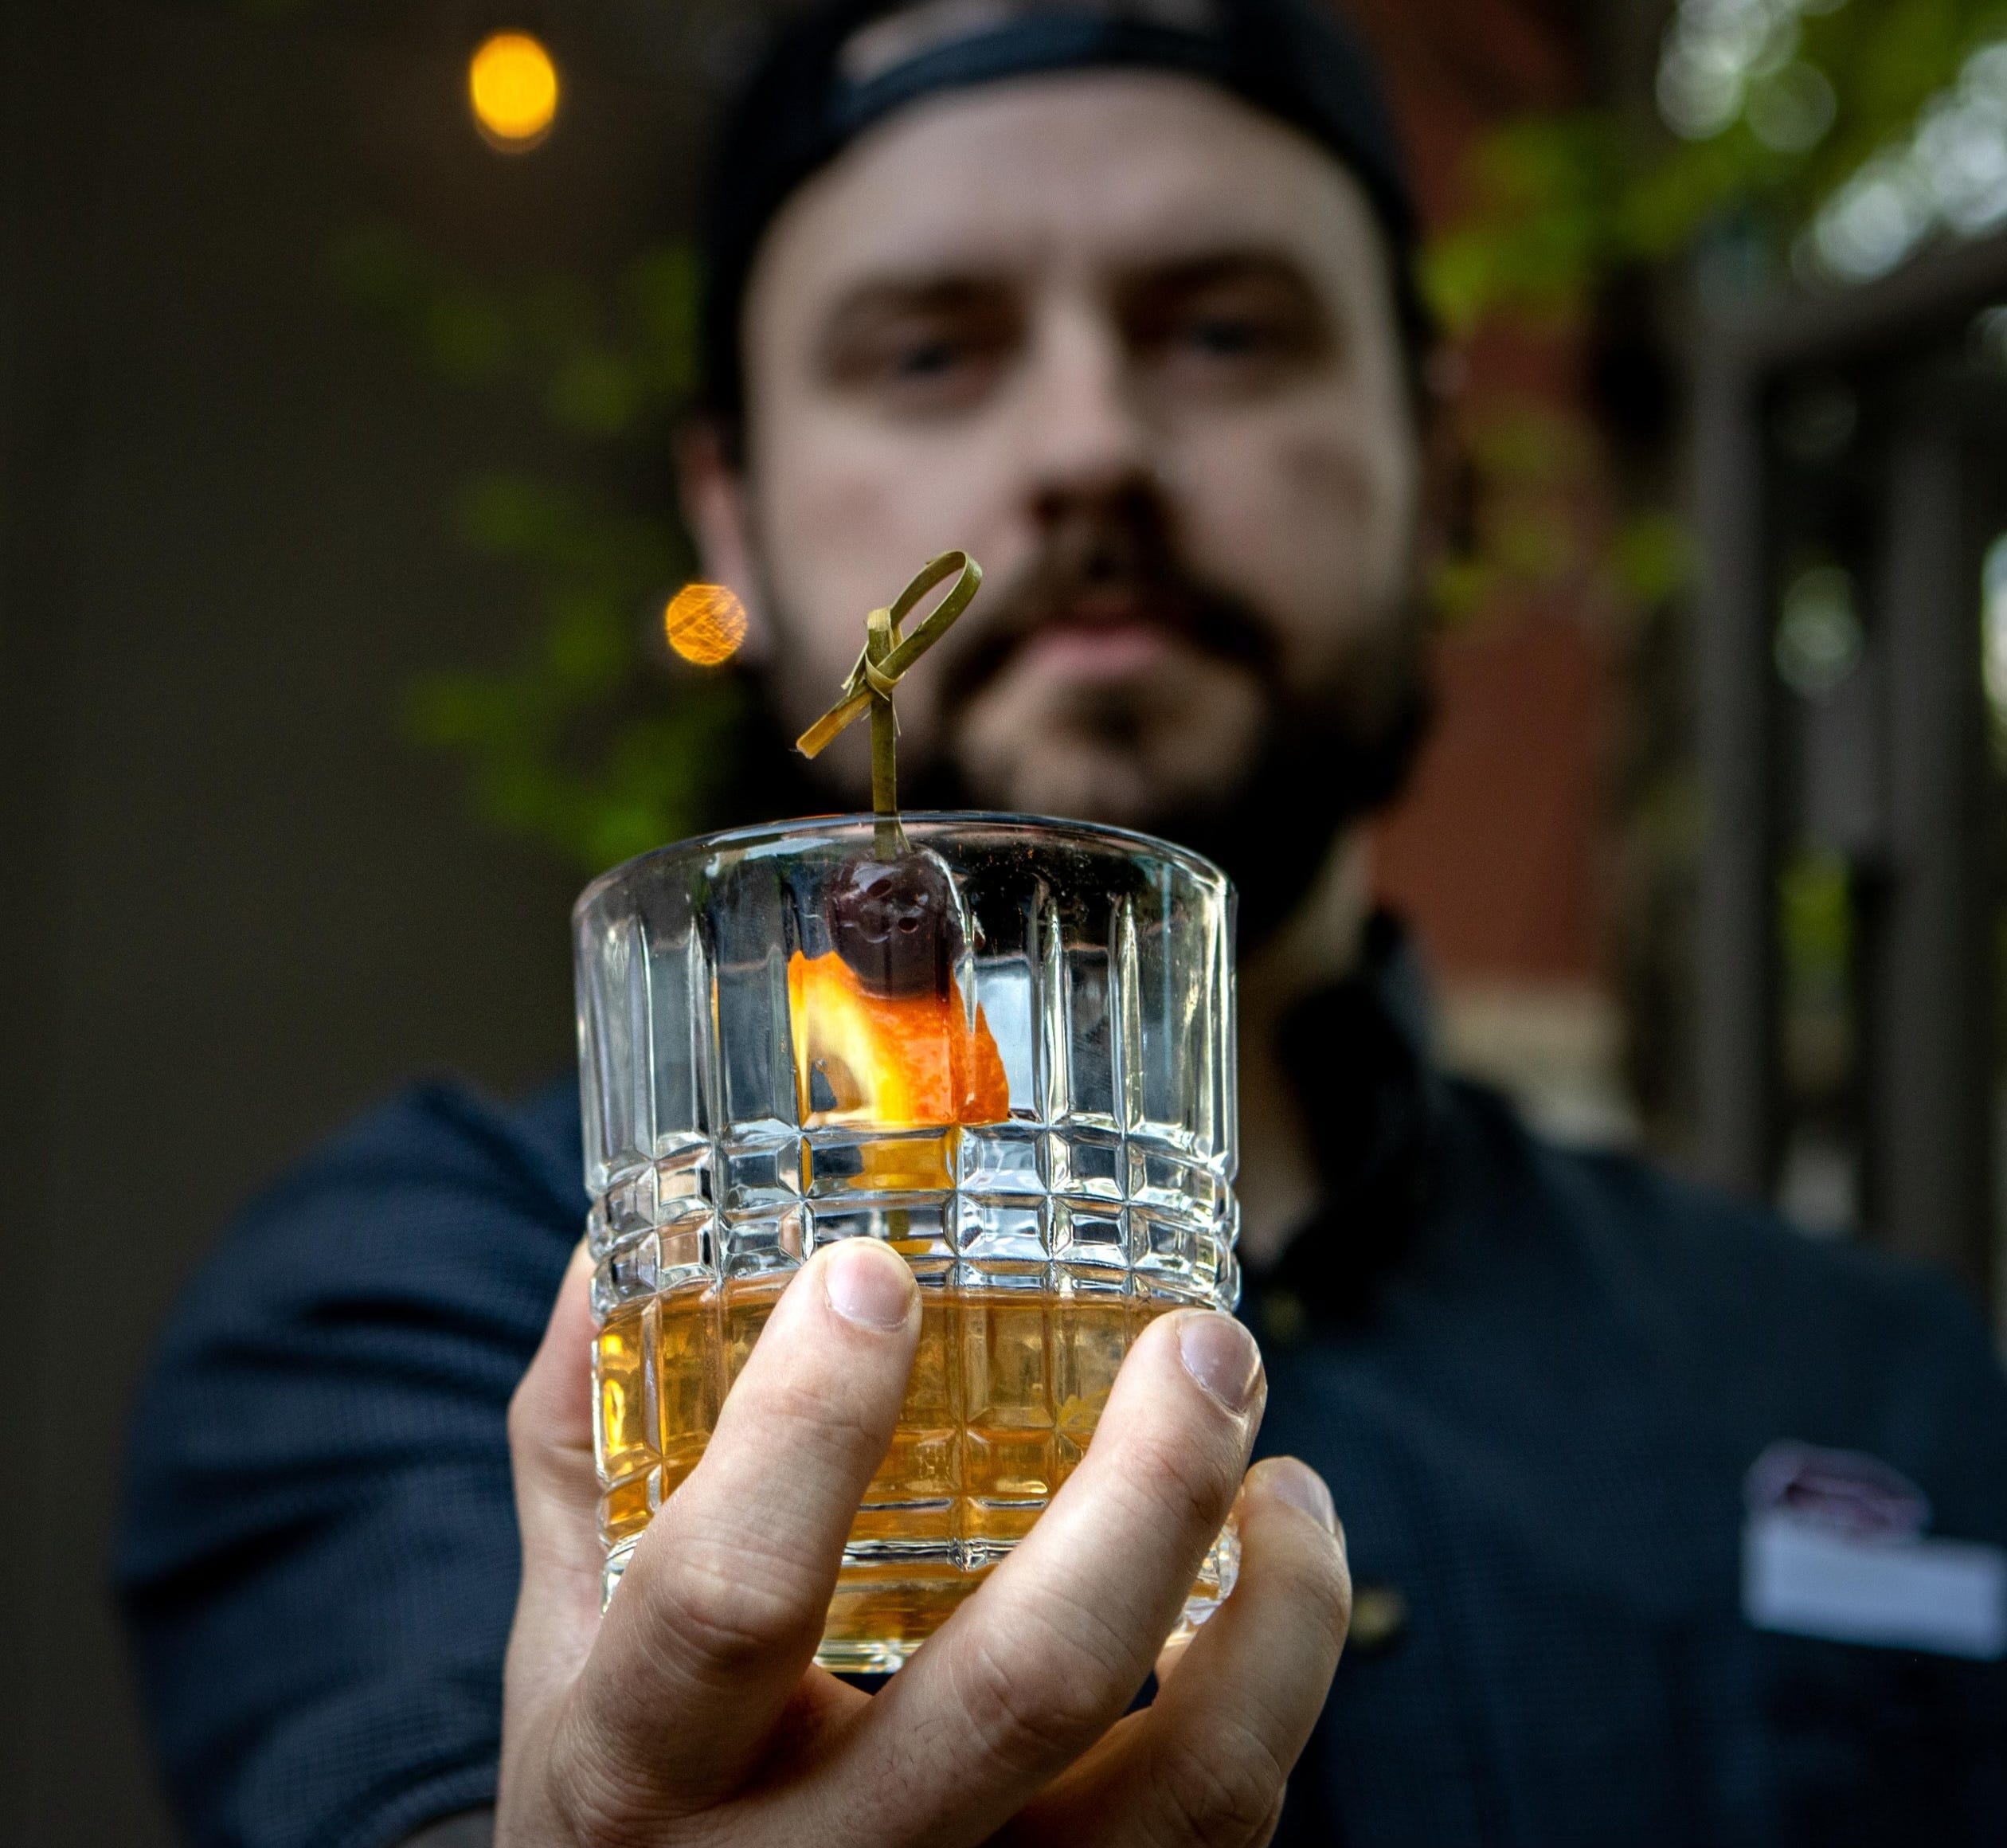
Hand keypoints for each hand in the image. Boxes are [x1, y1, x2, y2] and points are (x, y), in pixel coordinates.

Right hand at [497, 1238, 1348, 1846]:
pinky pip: (1224, 1837)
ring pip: (1188, 1792)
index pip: (728, 1600)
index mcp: (641, 1784)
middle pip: (1023, 1690)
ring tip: (1284, 1476)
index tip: (875, 1275)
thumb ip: (583, 1453)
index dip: (807, 1426)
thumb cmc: (628, 1808)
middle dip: (1145, 1487)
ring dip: (1278, 1609)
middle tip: (1201, 1343)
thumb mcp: (562, 1654)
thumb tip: (617, 1246)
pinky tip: (1274, 1581)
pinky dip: (1277, 1689)